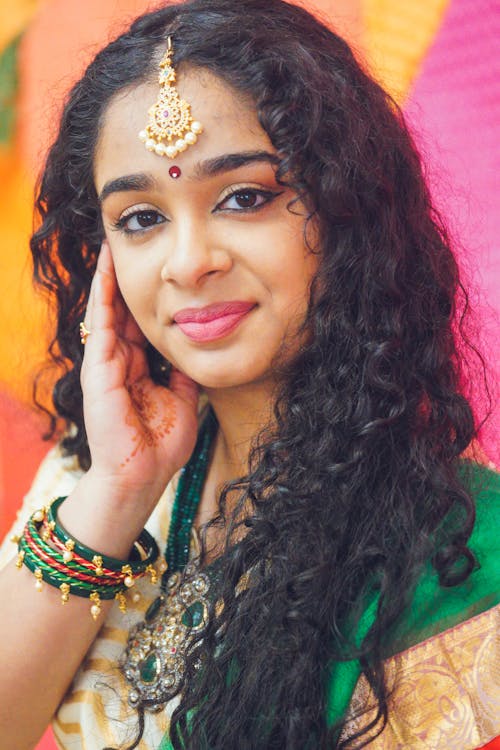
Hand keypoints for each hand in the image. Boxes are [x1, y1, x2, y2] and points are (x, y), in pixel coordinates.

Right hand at [79, 242, 199, 510]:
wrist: (141, 477)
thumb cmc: (159, 445)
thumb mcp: (182, 400)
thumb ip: (183, 374)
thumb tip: (196, 349)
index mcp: (137, 368)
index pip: (139, 324)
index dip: (146, 297)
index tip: (155, 269)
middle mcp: (119, 362)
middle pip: (121, 311)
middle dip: (123, 279)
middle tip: (126, 243)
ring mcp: (106, 365)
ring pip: (106, 311)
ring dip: (108, 279)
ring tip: (111, 245)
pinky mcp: (98, 370)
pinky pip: (100, 325)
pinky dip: (102, 297)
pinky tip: (105, 271)